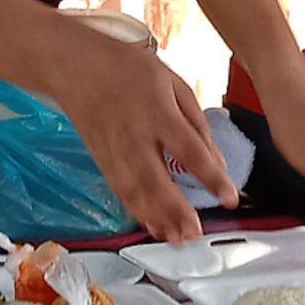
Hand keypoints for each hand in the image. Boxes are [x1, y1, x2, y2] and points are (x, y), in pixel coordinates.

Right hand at [44, 24, 232, 243]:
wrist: (75, 66)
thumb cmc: (126, 68)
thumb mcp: (172, 82)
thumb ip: (196, 120)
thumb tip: (214, 158)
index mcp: (158, 113)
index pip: (189, 150)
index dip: (211, 177)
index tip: (229, 198)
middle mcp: (135, 137)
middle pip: (158, 181)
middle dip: (177, 211)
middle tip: (196, 232)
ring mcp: (115, 152)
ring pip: (137, 194)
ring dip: (158, 220)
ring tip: (177, 239)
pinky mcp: (102, 161)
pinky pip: (122, 193)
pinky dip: (138, 214)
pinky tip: (152, 226)